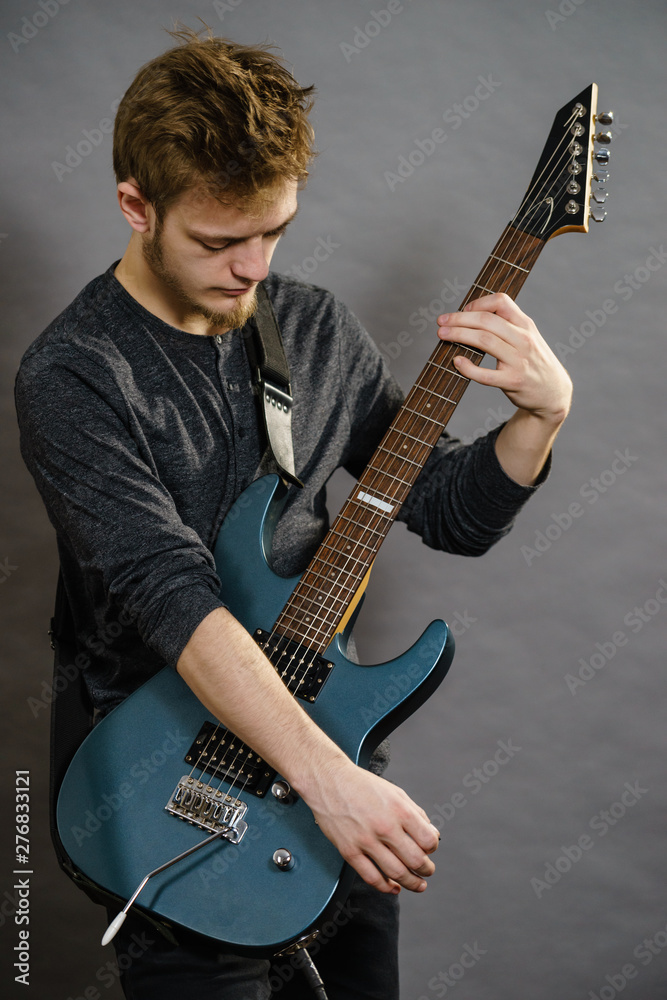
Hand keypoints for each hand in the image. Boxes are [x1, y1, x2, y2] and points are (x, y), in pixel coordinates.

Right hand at [301, 757, 439, 893]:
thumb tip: (432, 834)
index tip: (429, 849)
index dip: (432, 848)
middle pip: (415, 860)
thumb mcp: (395, 792)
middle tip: (427, 870)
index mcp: (399, 810)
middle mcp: (384, 826)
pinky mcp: (349, 851)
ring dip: (412, 883)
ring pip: (396, 873)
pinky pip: (372, 877)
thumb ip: (416, 813)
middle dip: (426, 869)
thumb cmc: (362, 785)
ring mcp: (366, 841)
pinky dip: (386, 887)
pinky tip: (393, 887)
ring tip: (417, 884)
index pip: (428, 840)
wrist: (329, 780)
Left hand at [437, 293, 571, 423]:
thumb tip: (471, 315)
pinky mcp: (512, 381)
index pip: (501, 301)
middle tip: (441, 322)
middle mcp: (523, 339)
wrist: (553, 393)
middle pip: (486, 320)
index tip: (464, 310)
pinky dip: (468, 368)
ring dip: (459, 335)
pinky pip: (485, 374)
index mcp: (526, 325)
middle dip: (459, 319)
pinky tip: (457, 362)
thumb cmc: (533, 362)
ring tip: (443, 335)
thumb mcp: (528, 337)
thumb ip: (507, 325)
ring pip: (484, 341)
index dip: (478, 302)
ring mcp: (518, 361)